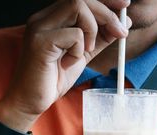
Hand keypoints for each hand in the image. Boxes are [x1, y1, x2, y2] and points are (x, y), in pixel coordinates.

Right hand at [0, 0, 130, 127]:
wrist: (32, 101)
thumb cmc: (53, 79)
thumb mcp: (83, 55)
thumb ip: (101, 38)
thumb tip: (123, 24)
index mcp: (52, 18)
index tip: (124, 5)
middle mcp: (43, 18)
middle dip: (106, 13)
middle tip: (120, 32)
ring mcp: (39, 28)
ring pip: (77, 6)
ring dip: (93, 29)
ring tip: (87, 50)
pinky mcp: (40, 42)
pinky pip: (73, 34)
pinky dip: (79, 49)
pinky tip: (68, 63)